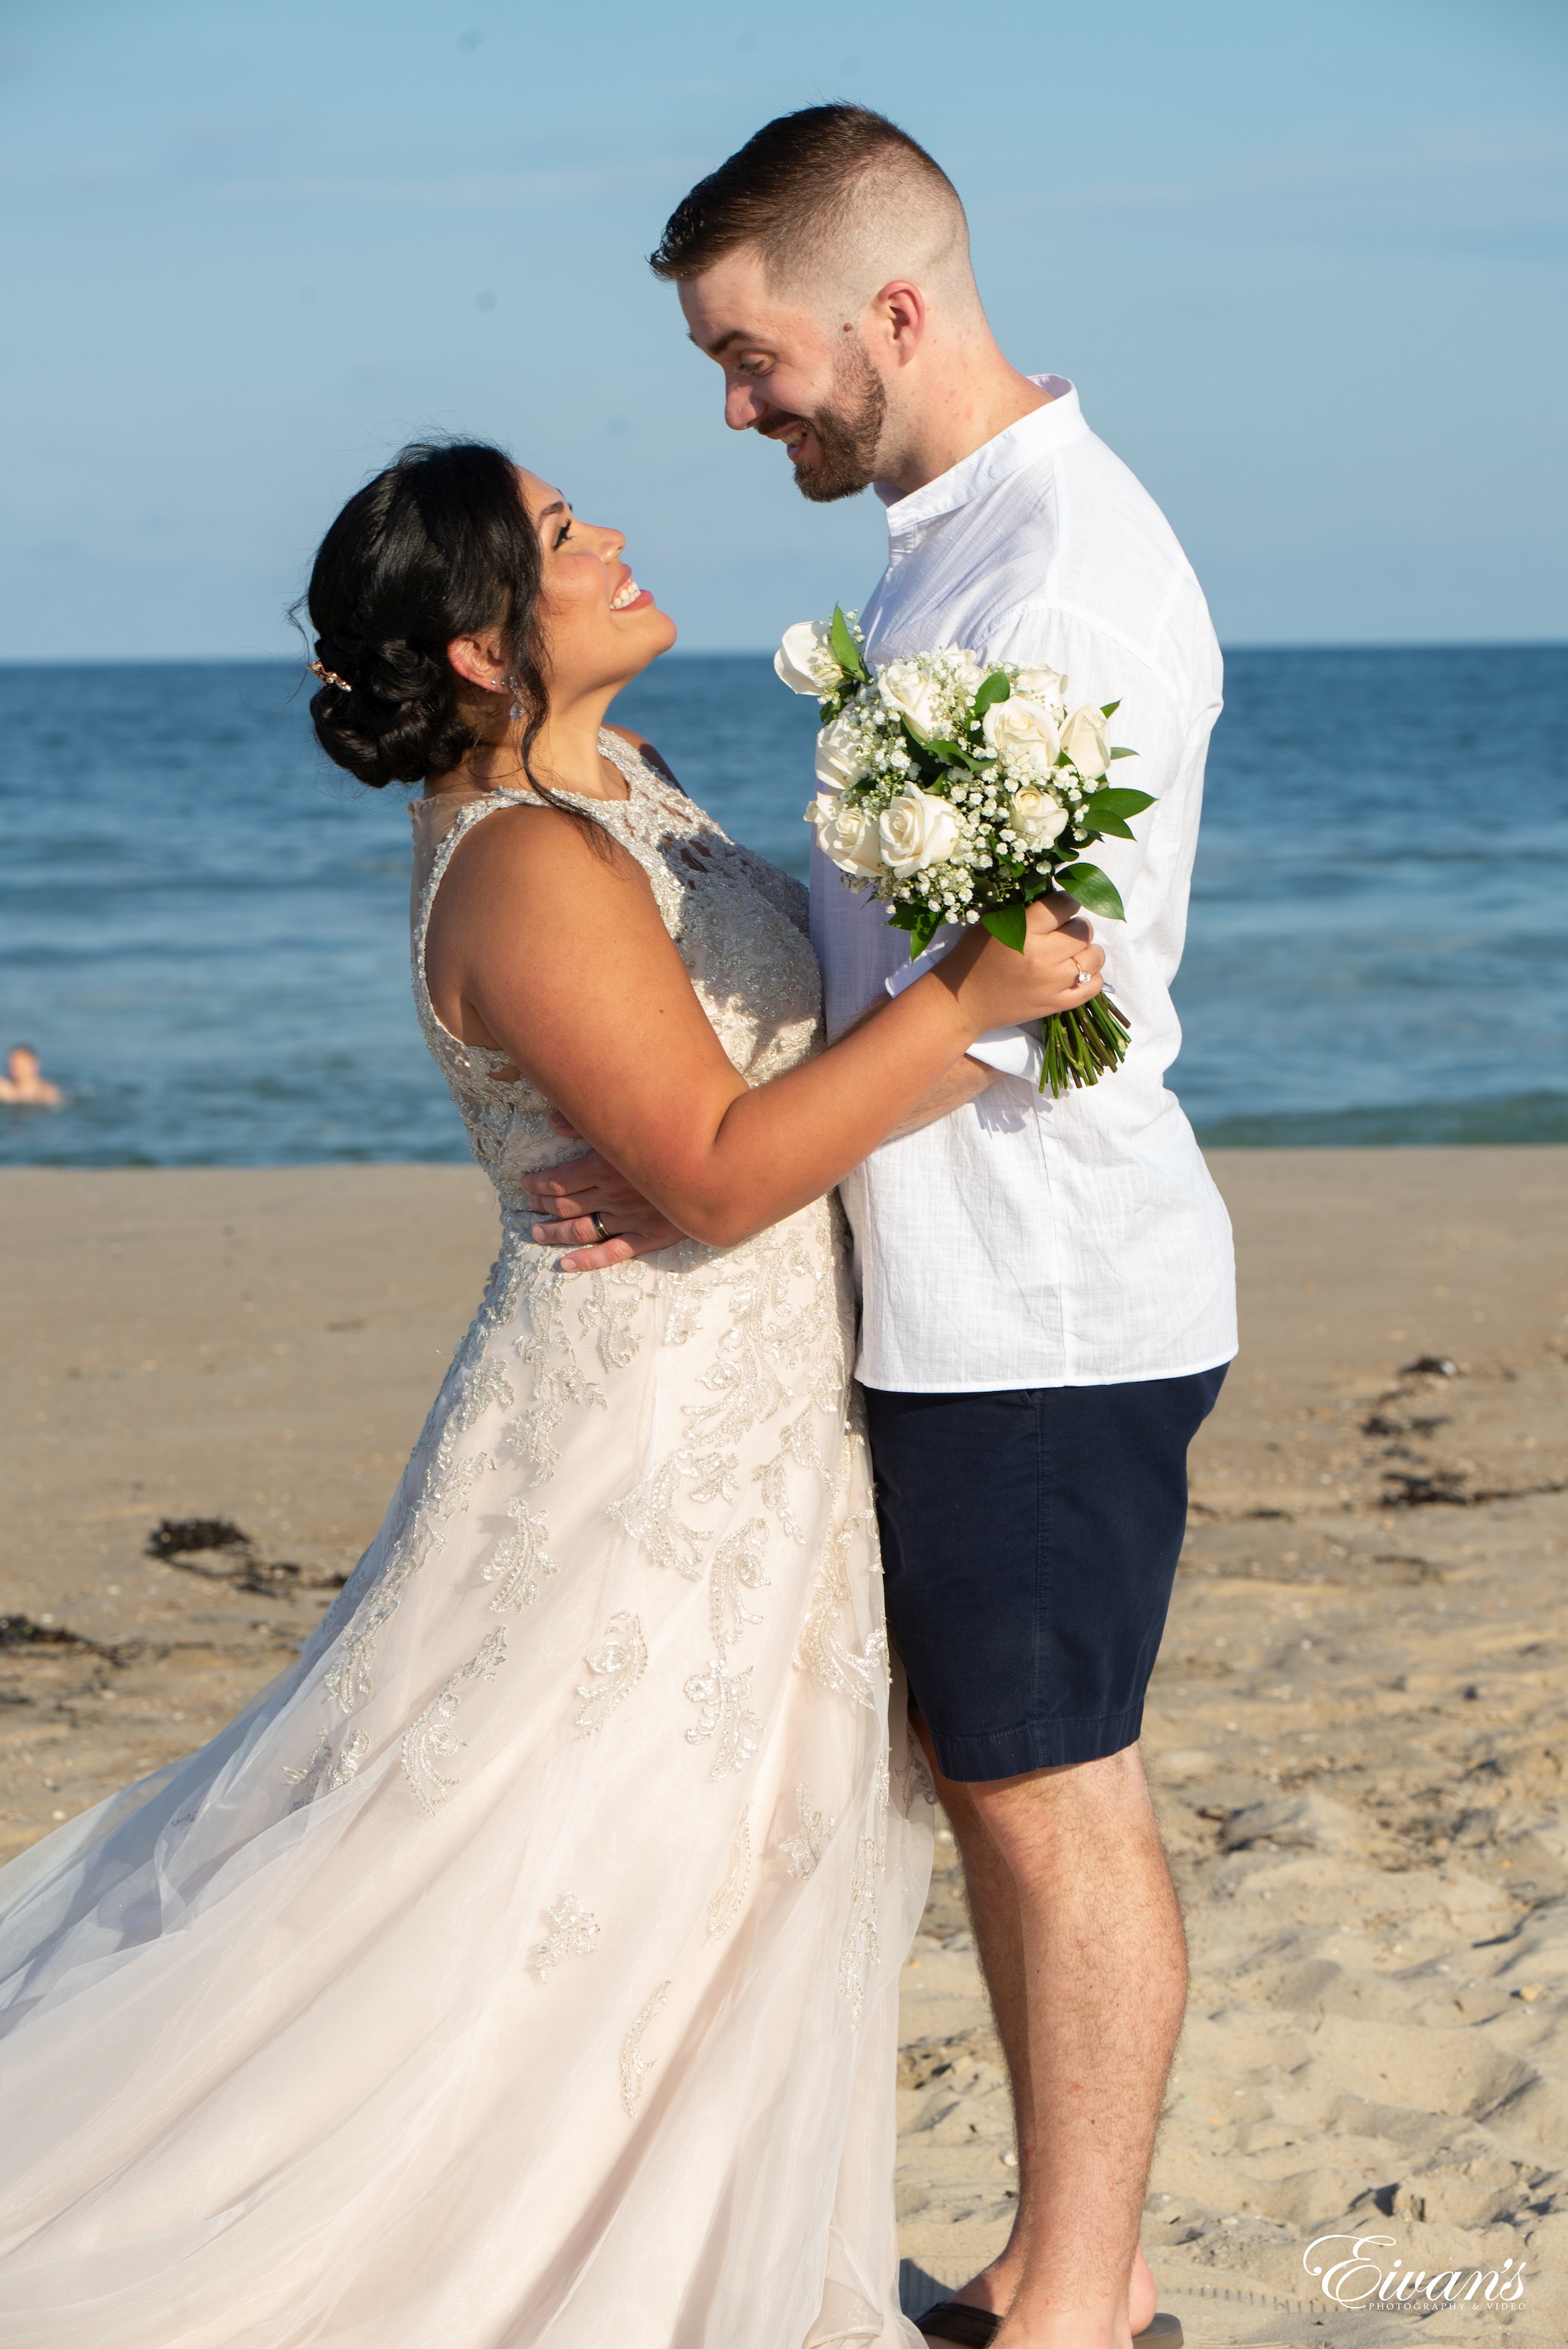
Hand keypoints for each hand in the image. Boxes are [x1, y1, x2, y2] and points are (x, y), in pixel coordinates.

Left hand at [524, 1114, 683, 1271]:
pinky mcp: (649, 1237)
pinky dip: (587, 1260)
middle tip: (529, 1205)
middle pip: (566, 1204)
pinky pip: (612, 1253)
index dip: (539, 1183)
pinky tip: (566, 1264)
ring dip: (555, 1232)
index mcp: (604, 1167)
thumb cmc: (674, 1138)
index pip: (560, 1180)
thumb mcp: (631, 1123)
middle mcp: (611, 1196)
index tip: (526, 1183)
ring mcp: (629, 1220)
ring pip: (581, 1229)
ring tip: (536, 1232)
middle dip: (543, 1204)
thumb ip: (590, 1122)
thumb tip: (552, 1122)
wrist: (718, 1169)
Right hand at [943, 893, 1103, 1032]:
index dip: (1067, 901)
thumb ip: (1020, 907)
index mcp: (1024, 931)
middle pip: (1083, 930)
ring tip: (1075, 951)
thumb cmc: (972, 958)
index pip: (1064, 905)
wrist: (962, 1001)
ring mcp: (1052, 983)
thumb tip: (1048, 891)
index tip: (1062, 905)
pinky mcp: (1056, 1004)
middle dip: (1076, 925)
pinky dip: (1092, 976)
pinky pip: (1092, 986)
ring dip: (1088, 950)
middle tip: (1064, 930)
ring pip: (1093, 957)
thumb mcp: (990, 923)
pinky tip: (1079, 972)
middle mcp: (1042, 956)